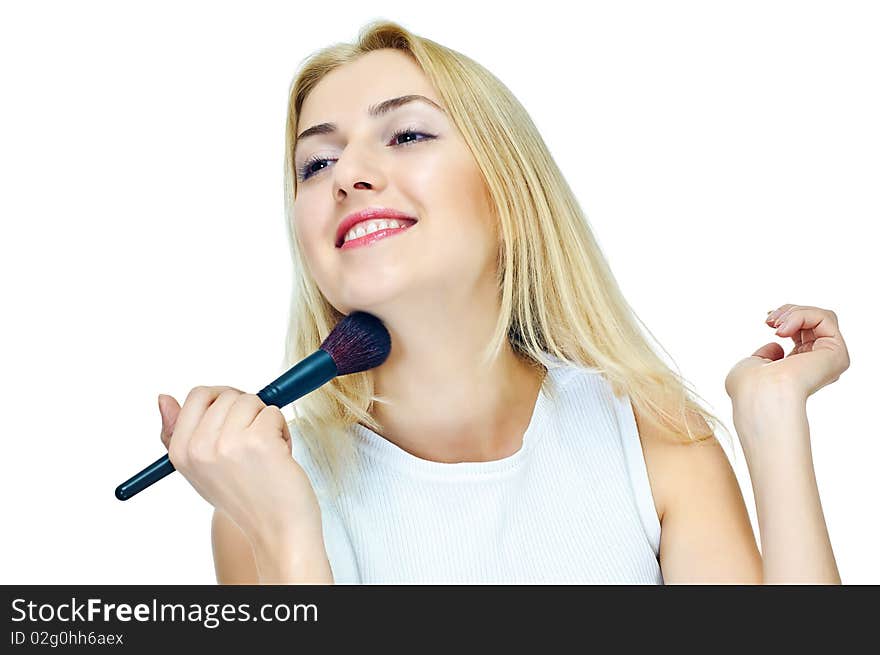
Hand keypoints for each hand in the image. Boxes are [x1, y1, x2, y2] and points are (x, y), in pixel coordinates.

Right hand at [157, 386, 323, 548]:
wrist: (276, 532)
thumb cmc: (244, 497)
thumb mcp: (201, 468)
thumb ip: (180, 433)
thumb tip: (163, 397)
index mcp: (180, 451)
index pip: (197, 395)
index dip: (223, 401)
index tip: (236, 420)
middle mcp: (199, 447)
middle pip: (227, 394)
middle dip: (247, 412)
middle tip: (252, 443)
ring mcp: (228, 443)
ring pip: (252, 400)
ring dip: (266, 421)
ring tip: (266, 452)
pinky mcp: (259, 440)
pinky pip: (274, 412)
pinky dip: (282, 430)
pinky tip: (279, 456)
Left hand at [724, 304, 850, 402]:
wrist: (759, 394)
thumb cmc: (749, 386)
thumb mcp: (753, 364)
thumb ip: (767, 355)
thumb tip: (778, 346)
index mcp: (800, 369)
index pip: (804, 333)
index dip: (788, 318)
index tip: (767, 320)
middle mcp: (819, 365)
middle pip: (815, 321)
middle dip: (789, 312)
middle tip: (769, 321)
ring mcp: (830, 360)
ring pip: (822, 317)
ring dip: (794, 313)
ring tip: (774, 324)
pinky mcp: (837, 354)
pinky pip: (825, 318)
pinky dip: (801, 315)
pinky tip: (783, 330)